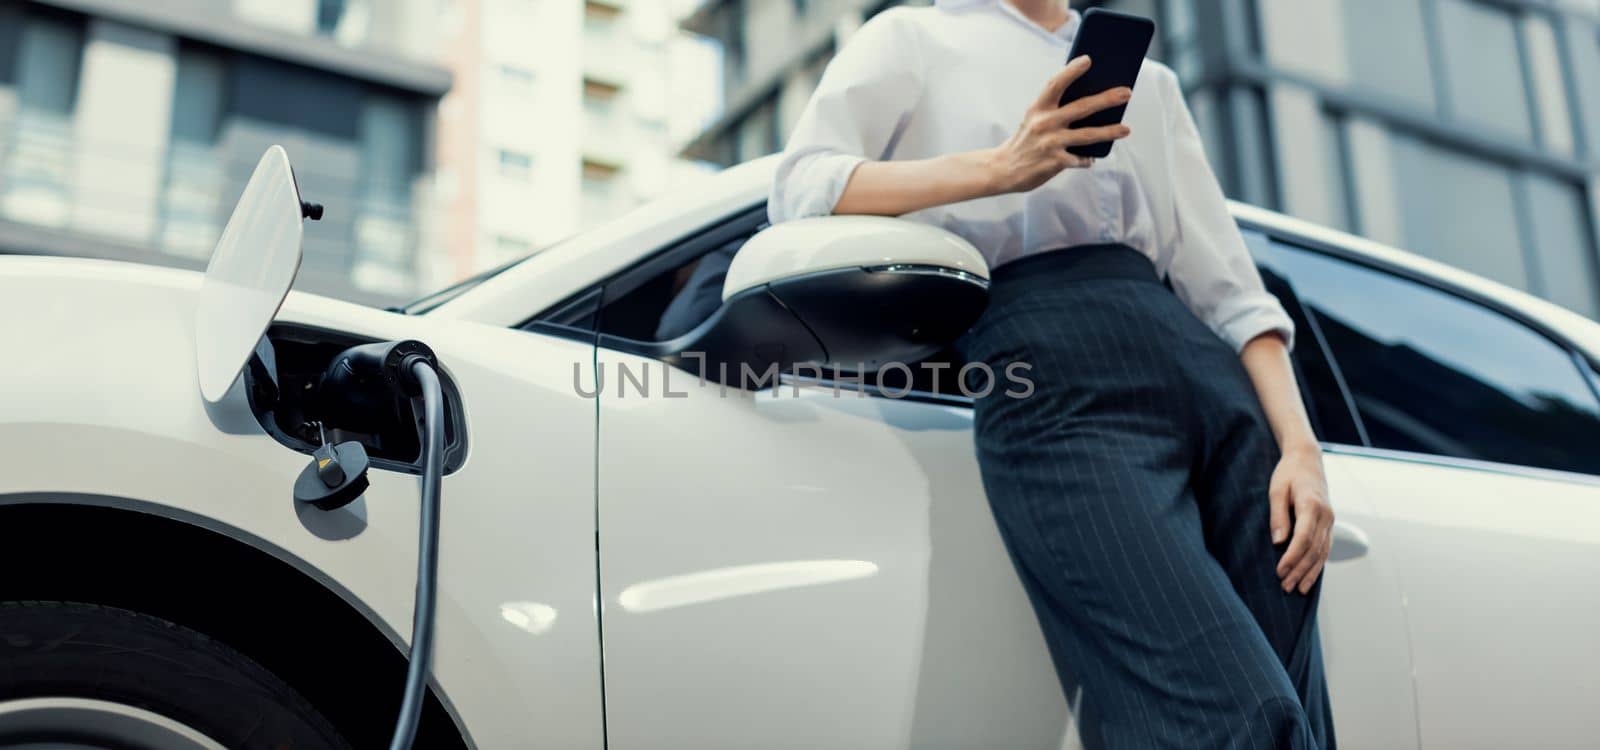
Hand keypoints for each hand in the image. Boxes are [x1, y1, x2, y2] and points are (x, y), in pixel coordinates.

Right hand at [983, 56, 1132, 194]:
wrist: (1002, 169)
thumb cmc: (1025, 141)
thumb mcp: (1033, 119)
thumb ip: (1054, 111)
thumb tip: (1091, 106)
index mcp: (1038, 109)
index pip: (1056, 84)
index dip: (1071, 71)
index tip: (1088, 60)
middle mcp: (1045, 123)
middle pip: (1082, 107)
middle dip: (1107, 99)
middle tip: (1126, 92)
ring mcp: (1051, 143)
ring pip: (1087, 135)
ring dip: (1109, 132)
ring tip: (1126, 129)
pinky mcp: (1055, 162)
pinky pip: (1080, 159)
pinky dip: (1087, 159)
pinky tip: (1091, 158)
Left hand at [1270, 444, 1333, 593]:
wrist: (1307, 459)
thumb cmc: (1288, 473)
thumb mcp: (1277, 490)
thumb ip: (1278, 516)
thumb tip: (1278, 542)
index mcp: (1312, 506)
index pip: (1304, 538)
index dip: (1292, 557)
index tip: (1280, 571)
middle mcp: (1326, 516)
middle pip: (1314, 550)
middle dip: (1300, 570)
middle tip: (1285, 587)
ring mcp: (1330, 521)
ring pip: (1322, 552)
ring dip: (1310, 572)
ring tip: (1298, 589)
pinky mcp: (1329, 524)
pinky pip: (1325, 548)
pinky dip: (1317, 565)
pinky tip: (1309, 578)